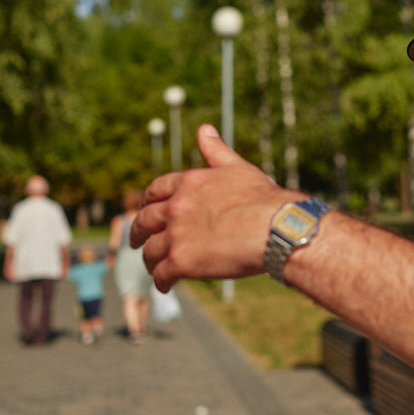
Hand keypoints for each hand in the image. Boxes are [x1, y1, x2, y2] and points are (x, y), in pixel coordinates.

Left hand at [129, 124, 298, 290]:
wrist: (276, 228)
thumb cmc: (263, 199)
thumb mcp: (238, 168)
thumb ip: (216, 151)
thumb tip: (204, 129)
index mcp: (187, 183)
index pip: (154, 191)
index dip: (147, 202)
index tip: (145, 210)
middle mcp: (175, 207)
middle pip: (144, 221)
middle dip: (138, 232)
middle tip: (137, 241)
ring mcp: (175, 235)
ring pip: (150, 251)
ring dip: (150, 261)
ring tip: (156, 268)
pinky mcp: (181, 262)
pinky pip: (161, 274)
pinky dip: (161, 281)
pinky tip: (165, 285)